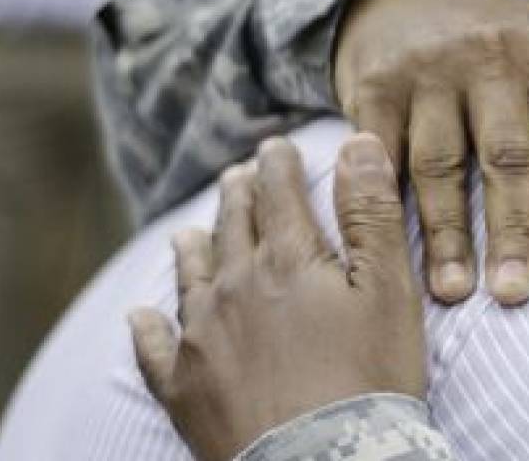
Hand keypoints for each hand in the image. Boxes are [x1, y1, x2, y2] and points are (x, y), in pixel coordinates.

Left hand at [128, 135, 424, 460]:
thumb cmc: (369, 377)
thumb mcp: (389, 290)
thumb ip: (372, 213)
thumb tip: (357, 143)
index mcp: (287, 257)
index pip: (277, 192)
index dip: (278, 164)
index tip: (275, 147)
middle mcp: (234, 286)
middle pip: (231, 226)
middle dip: (237, 196)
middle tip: (238, 177)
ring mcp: (201, 337)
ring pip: (190, 277)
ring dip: (194, 248)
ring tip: (188, 233)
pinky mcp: (182, 387)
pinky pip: (154, 349)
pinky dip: (148, 329)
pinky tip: (139, 318)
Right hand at [333, 0, 528, 305]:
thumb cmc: (506, 35)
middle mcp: (491, 57)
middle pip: (509, 151)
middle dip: (515, 224)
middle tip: (519, 292)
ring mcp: (429, 74)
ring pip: (439, 164)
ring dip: (446, 233)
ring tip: (455, 293)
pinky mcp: (374, 89)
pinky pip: (379, 158)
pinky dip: (381, 204)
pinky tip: (388, 250)